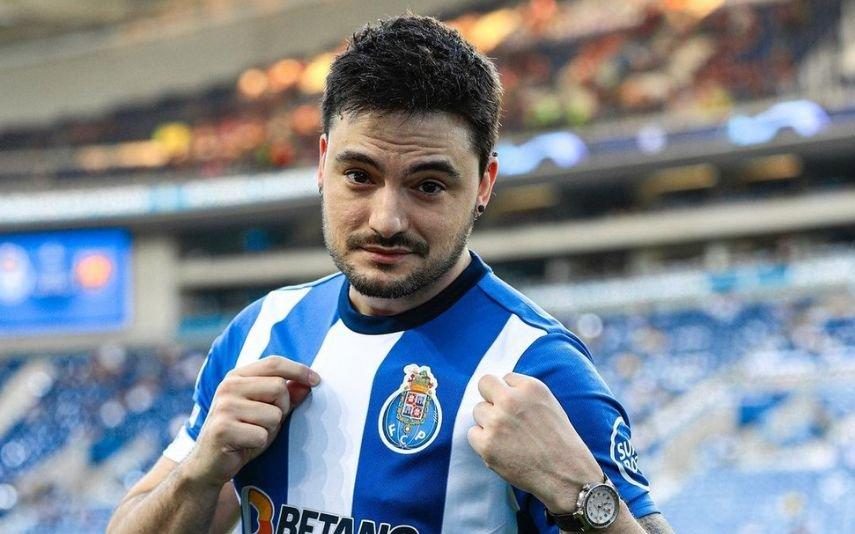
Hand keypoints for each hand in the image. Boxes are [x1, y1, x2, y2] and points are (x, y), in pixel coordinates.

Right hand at [183, 356, 319, 487]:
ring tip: (252, 434)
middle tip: (267, 422)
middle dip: (283, 408)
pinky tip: (244, 445)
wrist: (208, 464)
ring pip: (273, 414)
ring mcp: (224, 407)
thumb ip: (286, 396)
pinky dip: (260, 444)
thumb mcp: (266, 412)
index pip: (274, 363)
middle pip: (279, 387)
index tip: (317, 380)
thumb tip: (309, 383)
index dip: (298, 370)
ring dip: (270, 429)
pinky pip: (262, 435)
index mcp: (237, 376)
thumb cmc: (242, 434)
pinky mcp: (223, 429)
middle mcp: (228, 387)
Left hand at [468, 372, 603, 513]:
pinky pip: (473, 433)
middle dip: (492, 398)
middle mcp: (511, 400)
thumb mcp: (548, 404)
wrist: (565, 474)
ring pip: (478, 410)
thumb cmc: (559, 441)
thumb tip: (499, 390)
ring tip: (509, 437)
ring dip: (488, 421)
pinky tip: (502, 449)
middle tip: (503, 416)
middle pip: (485, 384)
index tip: (519, 409)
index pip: (506, 378)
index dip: (511, 393)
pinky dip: (483, 441)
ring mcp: (497, 422)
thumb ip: (523, 393)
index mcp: (530, 387)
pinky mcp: (486, 444)